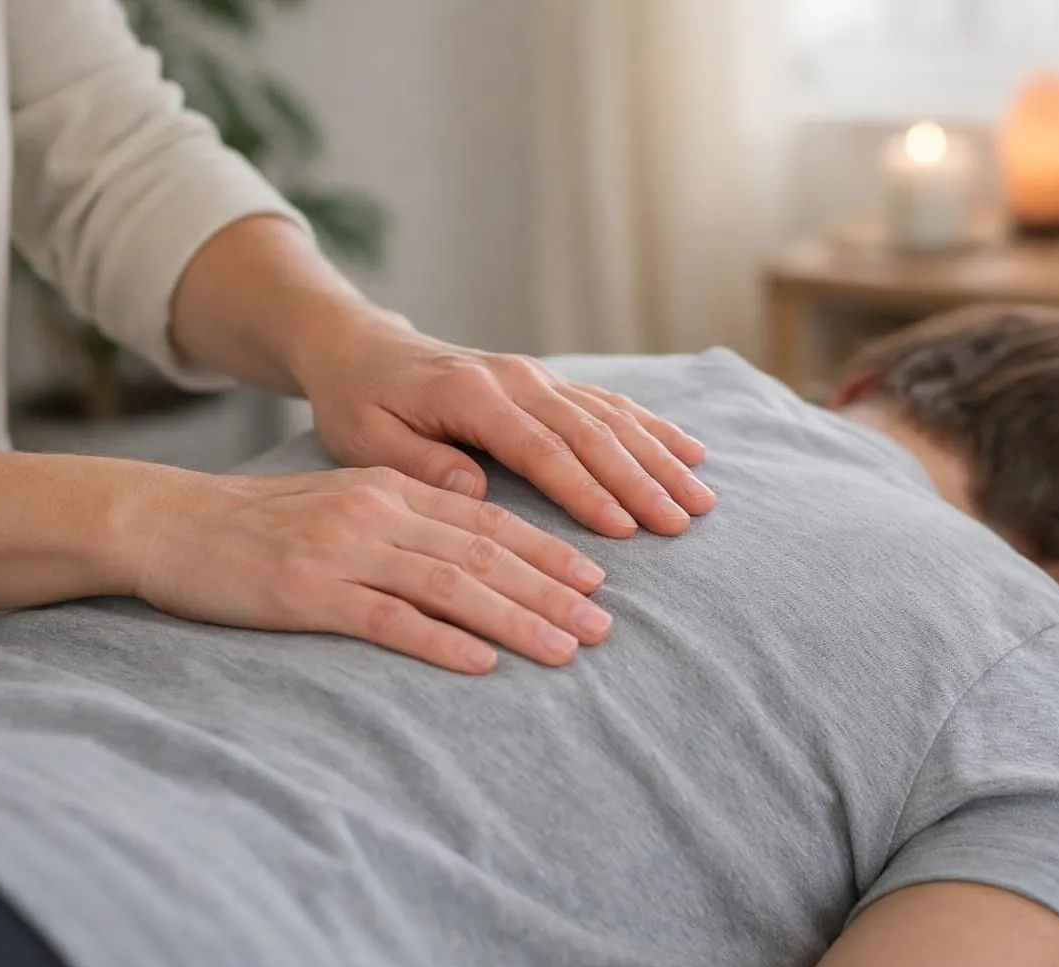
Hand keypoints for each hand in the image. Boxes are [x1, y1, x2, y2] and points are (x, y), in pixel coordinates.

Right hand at [124, 465, 612, 673]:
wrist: (167, 523)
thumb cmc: (259, 524)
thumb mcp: (342, 503)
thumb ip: (406, 519)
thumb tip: (474, 550)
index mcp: (389, 488)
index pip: (488, 520)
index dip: (548, 550)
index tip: (595, 580)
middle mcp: (376, 512)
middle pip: (484, 554)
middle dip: (552, 591)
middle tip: (605, 626)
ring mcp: (342, 551)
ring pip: (451, 586)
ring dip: (517, 619)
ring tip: (566, 649)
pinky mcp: (306, 592)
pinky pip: (387, 620)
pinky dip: (441, 641)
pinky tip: (483, 665)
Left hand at [295, 318, 714, 538]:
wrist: (361, 347)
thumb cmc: (359, 402)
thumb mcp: (365, 441)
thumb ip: (420, 465)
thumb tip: (475, 491)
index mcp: (470, 396)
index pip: (540, 449)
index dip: (584, 490)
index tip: (622, 528)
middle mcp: (514, 379)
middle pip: (590, 432)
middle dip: (640, 480)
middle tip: (680, 523)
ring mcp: (536, 375)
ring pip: (610, 416)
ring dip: (658, 457)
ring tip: (700, 498)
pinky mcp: (548, 380)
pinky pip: (609, 402)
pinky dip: (652, 428)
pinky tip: (690, 452)